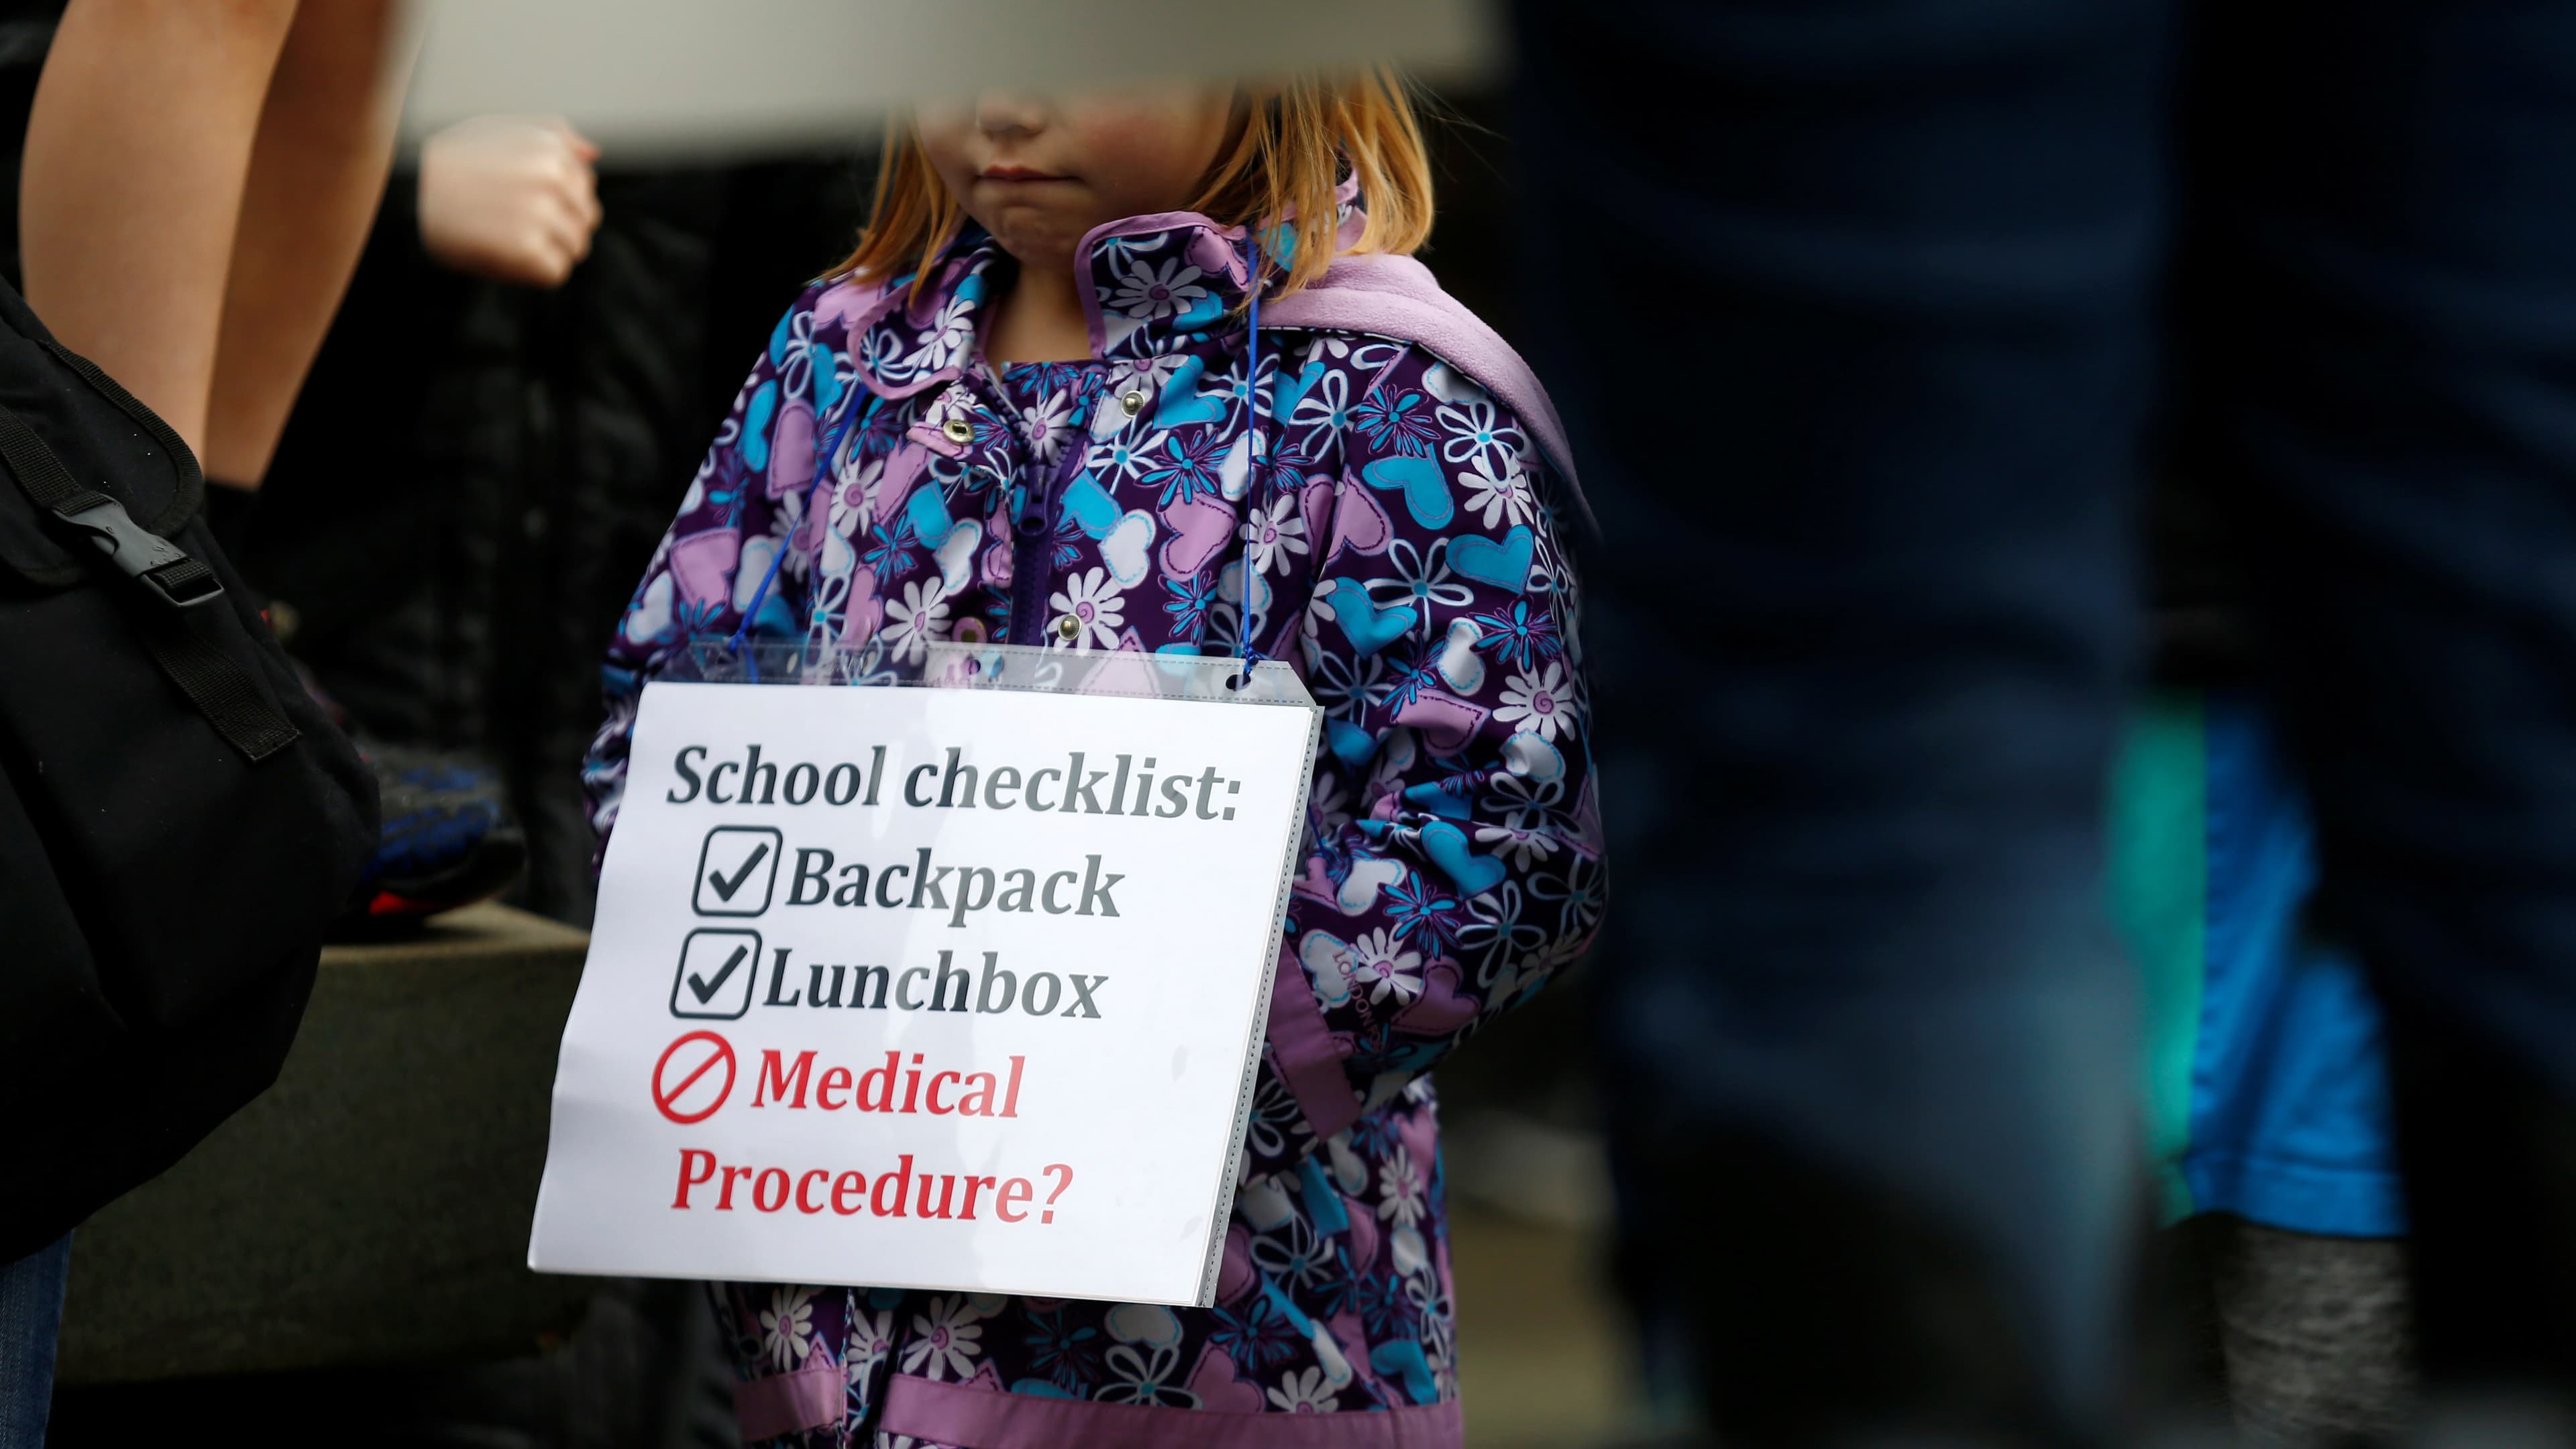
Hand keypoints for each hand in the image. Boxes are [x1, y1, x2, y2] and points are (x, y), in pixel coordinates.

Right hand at [417, 115, 600, 286]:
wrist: (405, 195)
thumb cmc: (447, 162)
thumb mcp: (496, 129)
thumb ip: (551, 135)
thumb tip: (593, 154)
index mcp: (550, 149)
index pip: (584, 185)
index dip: (556, 196)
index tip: (519, 195)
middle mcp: (553, 179)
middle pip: (586, 218)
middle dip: (559, 224)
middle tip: (511, 220)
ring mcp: (542, 215)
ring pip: (575, 248)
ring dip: (547, 250)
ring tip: (505, 236)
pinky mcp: (528, 249)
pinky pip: (555, 272)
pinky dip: (532, 271)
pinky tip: (502, 254)